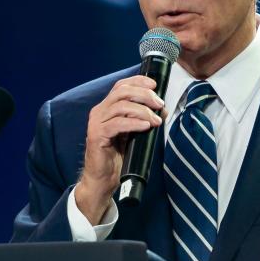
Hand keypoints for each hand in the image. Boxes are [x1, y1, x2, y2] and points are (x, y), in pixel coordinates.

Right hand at [74, 75, 165, 222]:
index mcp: (107, 108)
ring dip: (142, 110)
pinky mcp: (97, 135)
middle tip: (160, 104)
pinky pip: (117, 124)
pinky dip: (134, 123)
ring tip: (156, 120)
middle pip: (122, 92)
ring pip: (121, 106)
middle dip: (144, 95)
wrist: (103, 179)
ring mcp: (96, 123)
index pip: (121, 86)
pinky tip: (146, 126)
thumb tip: (163, 109)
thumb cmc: (118, 157)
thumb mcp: (133, 134)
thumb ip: (143, 119)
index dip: (138, 81)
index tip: (155, 84)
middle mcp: (99, 111)